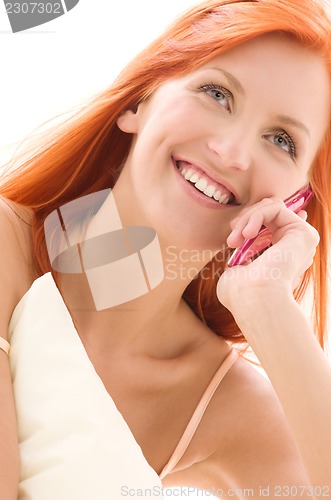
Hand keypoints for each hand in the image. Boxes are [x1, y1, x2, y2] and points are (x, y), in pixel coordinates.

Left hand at [217, 197, 318, 312]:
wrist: (252, 300)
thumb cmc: (239, 294)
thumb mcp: (236, 269)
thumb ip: (243, 254)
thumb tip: (245, 239)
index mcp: (283, 258)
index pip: (274, 225)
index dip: (252, 221)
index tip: (232, 239)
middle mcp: (295, 248)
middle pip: (270, 213)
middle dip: (245, 220)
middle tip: (231, 240)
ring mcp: (301, 241)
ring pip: (272, 207)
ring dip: (247, 219)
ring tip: (235, 240)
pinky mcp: (304, 233)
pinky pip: (276, 208)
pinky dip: (256, 217)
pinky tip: (247, 235)